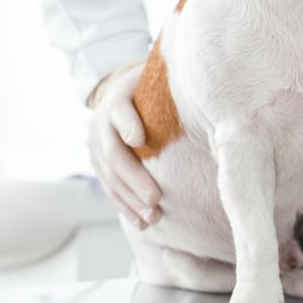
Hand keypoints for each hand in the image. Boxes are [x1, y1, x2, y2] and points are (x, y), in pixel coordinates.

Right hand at [88, 62, 161, 228]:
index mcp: (117, 98)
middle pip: (113, 153)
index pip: (119, 109)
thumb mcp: (156, 79)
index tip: (138, 138)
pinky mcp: (100, 166)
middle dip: (134, 177)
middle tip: (155, 198)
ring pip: (110, 177)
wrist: (120, 93)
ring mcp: (96, 147)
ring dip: (130, 199)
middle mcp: (101, 124)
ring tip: (153, 216)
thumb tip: (206, 85)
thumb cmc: (151, 87)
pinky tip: (142, 223)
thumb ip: (171, 86)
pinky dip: (126, 208)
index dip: (127, 123)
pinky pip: (111, 189)